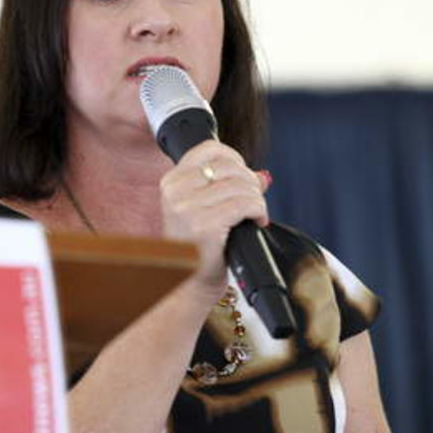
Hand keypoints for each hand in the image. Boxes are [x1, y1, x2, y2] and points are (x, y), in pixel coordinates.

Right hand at [159, 140, 270, 296]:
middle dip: (250, 182)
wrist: (190, 283)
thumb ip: (226, 187)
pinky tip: (258, 222)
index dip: (234, 159)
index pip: (209, 150)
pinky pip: (245, 204)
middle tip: (254, 202)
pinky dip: (259, 211)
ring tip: (255, 215)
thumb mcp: (204, 210)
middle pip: (229, 166)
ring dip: (256, 199)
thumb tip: (262, 176)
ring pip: (241, 185)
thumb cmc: (198, 248)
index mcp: (171, 182)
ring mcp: (187, 208)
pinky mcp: (205, 225)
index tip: (243, 177)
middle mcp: (175, 192)